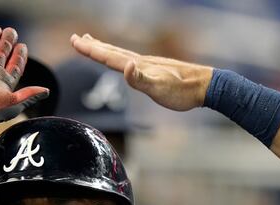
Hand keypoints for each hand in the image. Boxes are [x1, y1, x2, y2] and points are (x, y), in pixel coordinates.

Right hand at [70, 33, 213, 111]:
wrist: (204, 86)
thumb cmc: (182, 91)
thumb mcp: (160, 88)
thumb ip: (140, 79)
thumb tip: (126, 66)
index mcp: (137, 66)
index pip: (108, 56)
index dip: (90, 50)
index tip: (75, 41)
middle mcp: (140, 62)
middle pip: (111, 51)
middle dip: (92, 46)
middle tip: (76, 38)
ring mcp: (147, 65)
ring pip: (119, 54)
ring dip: (103, 48)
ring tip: (92, 42)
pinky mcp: (153, 70)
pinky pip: (129, 60)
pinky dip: (118, 57)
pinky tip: (122, 60)